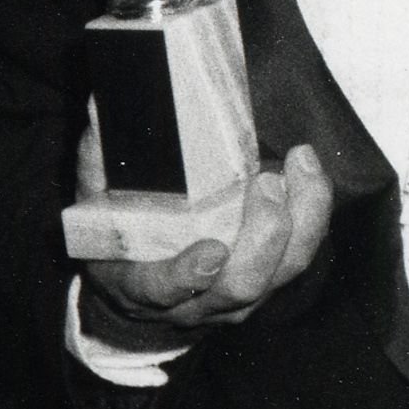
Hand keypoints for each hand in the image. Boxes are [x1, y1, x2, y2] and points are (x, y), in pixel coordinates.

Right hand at [72, 115, 330, 336]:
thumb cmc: (119, 242)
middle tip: (266, 182)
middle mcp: (197, 302)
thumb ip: (97, 163)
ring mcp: (238, 297)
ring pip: (283, 271)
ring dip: (302, 218)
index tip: (210, 251)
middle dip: (262, 235)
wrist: (143, 297)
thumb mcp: (97, 208)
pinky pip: (301, 254)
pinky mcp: (269, 282)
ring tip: (301, 164)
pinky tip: (308, 170)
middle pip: (242, 284)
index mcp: (143, 286)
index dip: (187, 276)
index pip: (165, 290)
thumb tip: (101, 106)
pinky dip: (312, 213)